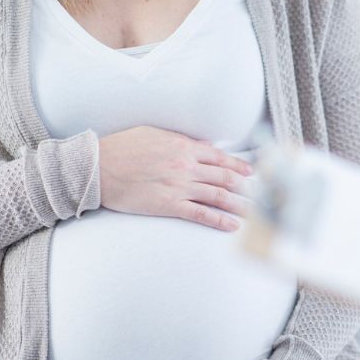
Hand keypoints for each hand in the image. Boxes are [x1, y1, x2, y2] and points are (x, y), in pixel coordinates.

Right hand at [98, 126, 253, 231]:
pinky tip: (232, 226)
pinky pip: (200, 214)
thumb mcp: (153, 133)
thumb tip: (202, 145)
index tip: (252, 173)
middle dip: (246, 187)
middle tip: (261, 195)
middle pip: (225, 177)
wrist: (98, 167)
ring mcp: (179, 186)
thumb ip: (180, 139)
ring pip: (218, 196)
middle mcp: (186, 166)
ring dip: (240, 205)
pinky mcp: (168, 205)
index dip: (239, 166)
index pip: (219, 157)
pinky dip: (219, 220)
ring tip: (255, 213)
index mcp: (183, 146)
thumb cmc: (122, 148)